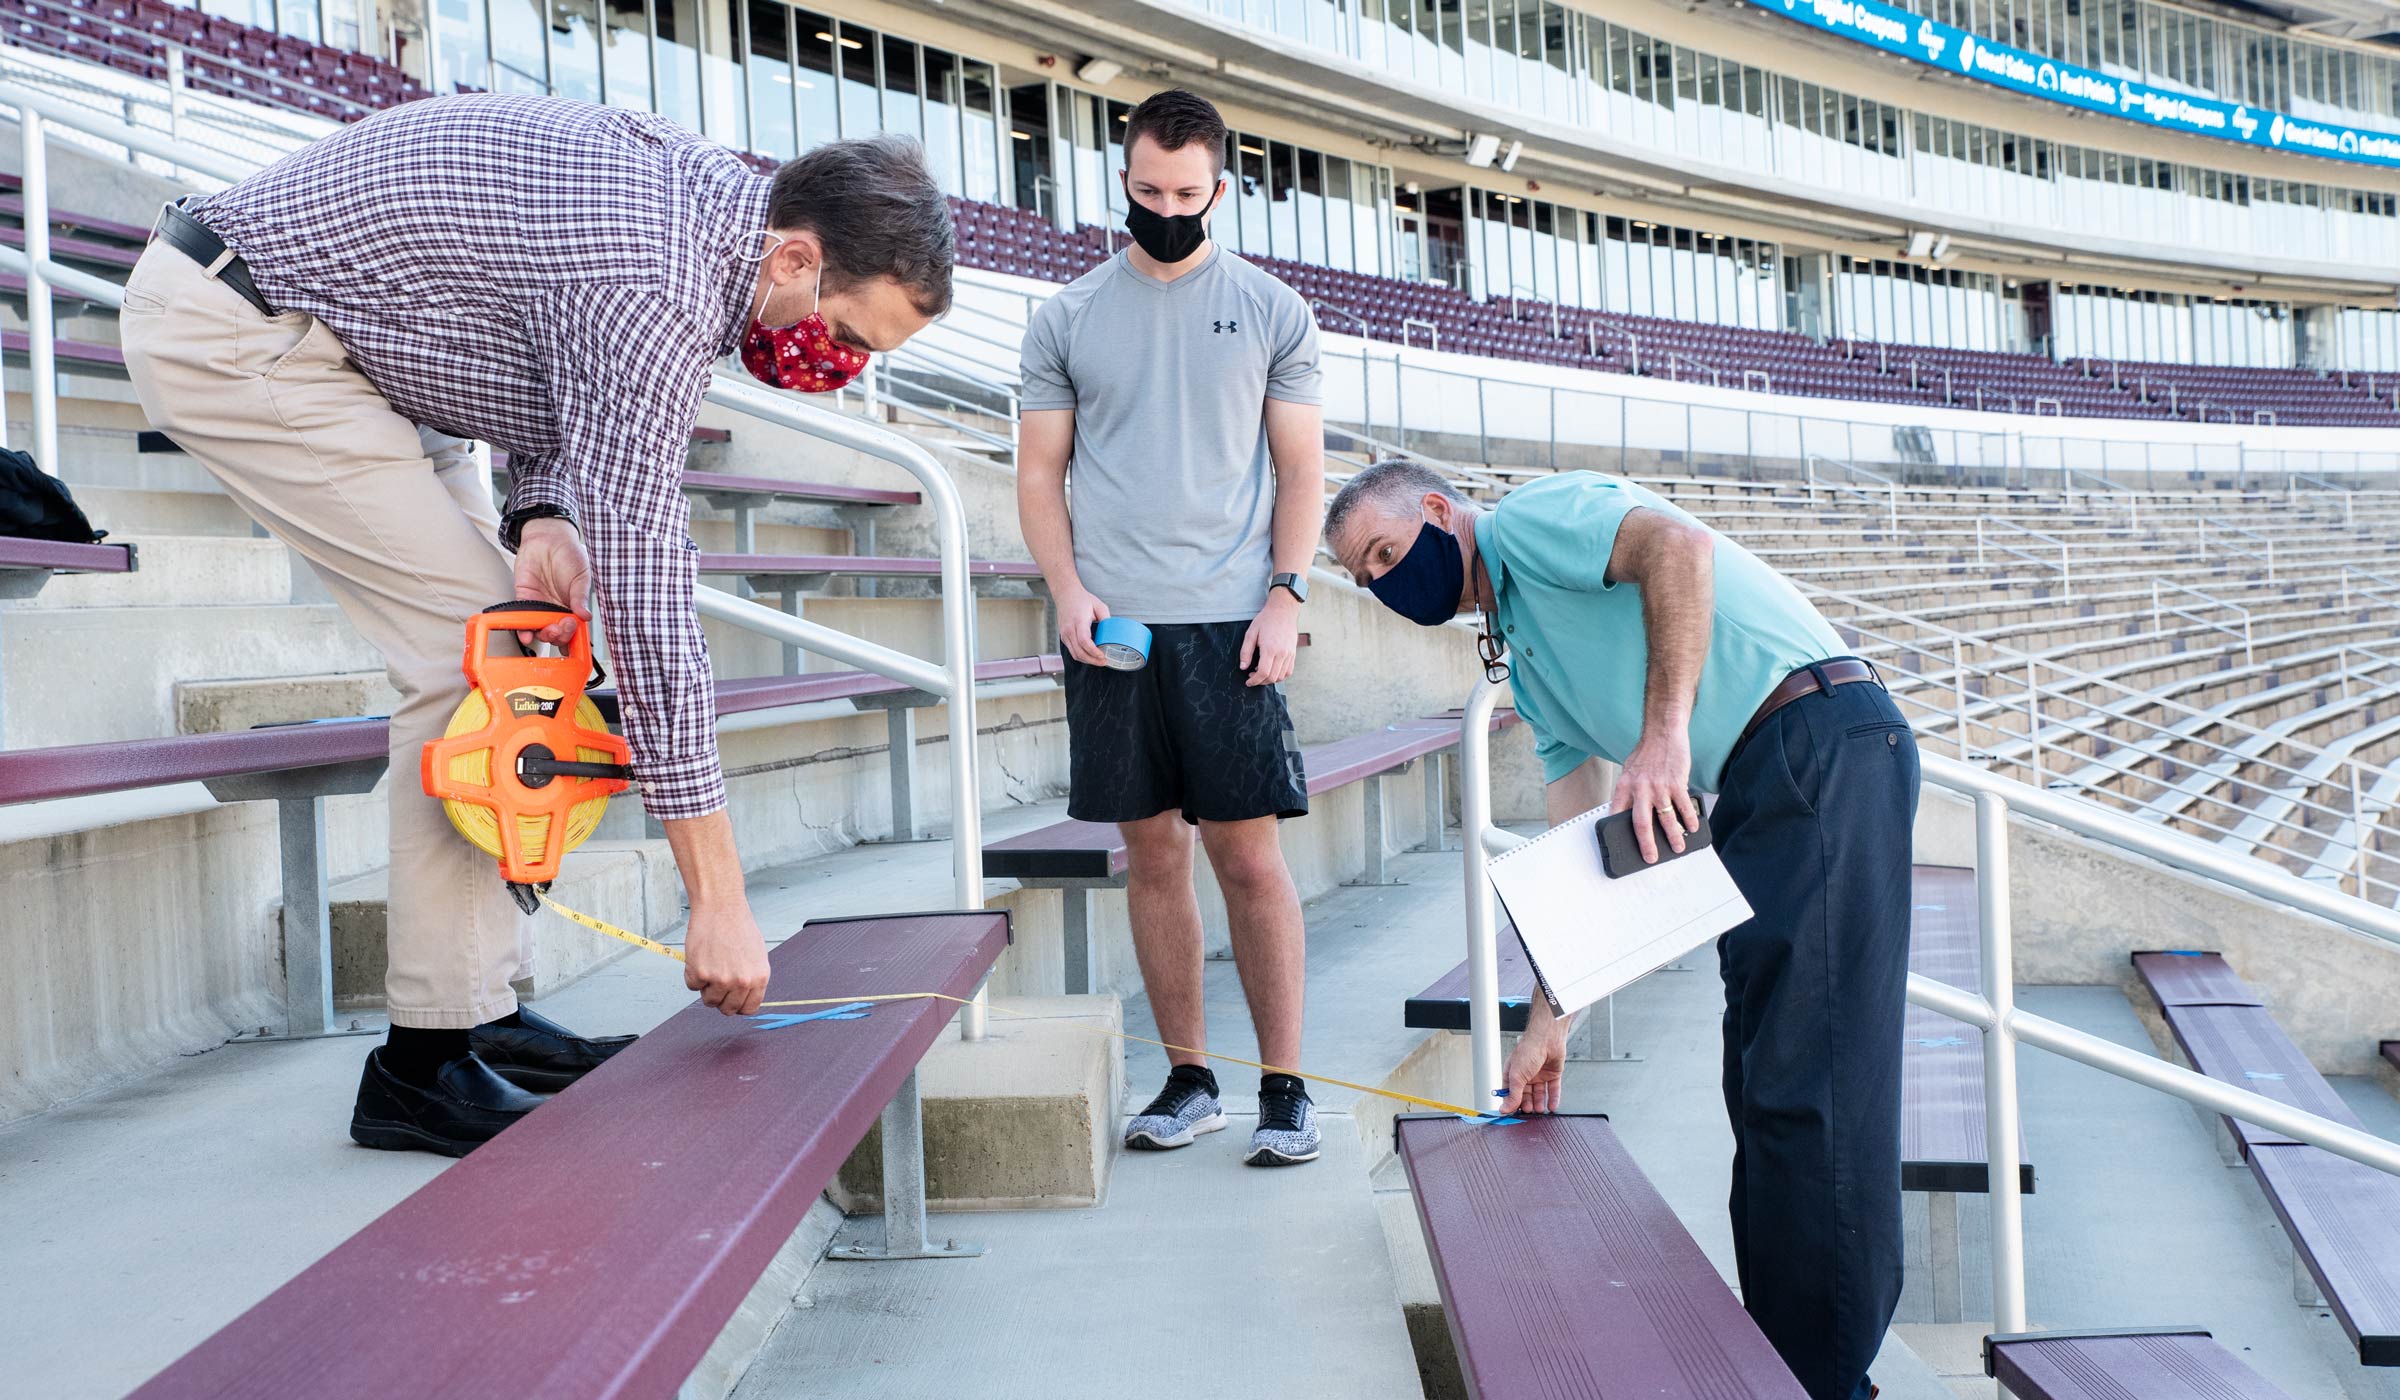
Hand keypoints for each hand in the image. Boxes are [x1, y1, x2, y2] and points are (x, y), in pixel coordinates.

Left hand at [512, 517, 590, 648]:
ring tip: (550, 630)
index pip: (574, 630)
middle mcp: (557, 611)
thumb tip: (585, 616)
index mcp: (573, 607)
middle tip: (563, 626)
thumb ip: (581, 596)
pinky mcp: (524, 600)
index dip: (574, 637)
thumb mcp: (581, 576)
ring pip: (541, 630)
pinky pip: (522, 619)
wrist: (548, 537)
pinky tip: (527, 635)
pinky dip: (524, 630)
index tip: (575, 632)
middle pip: (558, 634)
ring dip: (545, 635)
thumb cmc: (569, 554)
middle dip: (560, 635)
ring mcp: (540, 607)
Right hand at [684, 900, 770, 1015]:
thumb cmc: (738, 926)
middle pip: (727, 1009)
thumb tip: (746, 996)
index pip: (749, 1008)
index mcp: (759, 978)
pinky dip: (693, 975)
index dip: (739, 1005)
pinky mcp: (699, 973)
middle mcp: (741, 982)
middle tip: (718, 983)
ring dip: (707, 988)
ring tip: (710, 966)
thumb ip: (752, 978)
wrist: (720, 908)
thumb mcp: (757, 955)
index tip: (733, 1000)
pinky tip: (700, 958)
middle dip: (721, 999)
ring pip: (709, 1000)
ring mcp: (720, 979)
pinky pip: (692, 986)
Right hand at [1056, 585, 1111, 667]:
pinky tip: (1090, 656)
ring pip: (1075, 654)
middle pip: (1079, 651)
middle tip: (1104, 661)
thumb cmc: (1081, 599)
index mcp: (1079, 621)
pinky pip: (1072, 651)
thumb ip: (1106, 619)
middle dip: (1092, 660)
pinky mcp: (1063, 636)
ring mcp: (1064, 634)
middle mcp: (1069, 629)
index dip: (1093, 651)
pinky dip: (1081, 656)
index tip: (1103, 656)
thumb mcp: (1098, 606)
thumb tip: (1113, 632)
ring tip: (1098, 661)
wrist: (1065, 594)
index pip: (1084, 641)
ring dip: (1087, 660)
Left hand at [1240, 592, 1299, 686]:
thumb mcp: (1251, 633)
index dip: (1255, 681)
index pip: (1263, 672)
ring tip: (1261, 674)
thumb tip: (1243, 667)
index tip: (1248, 681)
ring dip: (1270, 679)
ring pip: (1281, 676)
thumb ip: (1246, 652)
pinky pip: (1289, 671)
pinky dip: (1280, 675)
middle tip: (1252, 677)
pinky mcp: (1293, 653)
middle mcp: (1282, 653)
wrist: (1283, 611)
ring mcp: (1289, 654)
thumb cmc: (1266, 620)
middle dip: (1261, 681)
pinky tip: (1272, 670)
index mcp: (1270, 649)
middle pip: (1272, 677)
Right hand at [1499, 1001, 1567, 1114]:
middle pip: (1525, 1095)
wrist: (1548, 1039)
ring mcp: (1539, 1075)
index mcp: (1513, 1073)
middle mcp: (1526, 1075)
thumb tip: (1504, 1108)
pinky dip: (1553, 1098)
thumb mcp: (1517, 1075)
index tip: (1511, 1114)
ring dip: (1539, 1103)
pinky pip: (1553, 1089)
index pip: (1510, 1092)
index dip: (1511, 1102)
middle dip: (1526, 1104)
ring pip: (1539, 1093)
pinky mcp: (1552, 1074)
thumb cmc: (1528, 1050)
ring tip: (1539, 1111)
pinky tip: (1552, 1107)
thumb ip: (1513, 1094)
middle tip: (1528, 1113)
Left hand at [1613, 729, 1698, 864]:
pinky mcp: (1677, 783)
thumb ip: (1629, 792)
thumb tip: (1629, 813)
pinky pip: (1683, 806)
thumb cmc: (1646, 753)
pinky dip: (1689, 819)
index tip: (1621, 846)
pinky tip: (1692, 827)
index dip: (1618, 832)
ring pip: (1666, 819)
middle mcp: (1640, 789)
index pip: (1617, 814)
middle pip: (1641, 823)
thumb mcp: (1629, 771)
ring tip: (1677, 848)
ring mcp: (1659, 787)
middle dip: (1647, 844)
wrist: (1663, 733)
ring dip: (1673, 836)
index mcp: (1624, 786)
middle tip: (1650, 858)